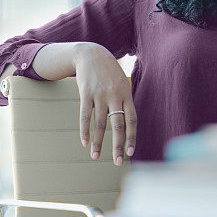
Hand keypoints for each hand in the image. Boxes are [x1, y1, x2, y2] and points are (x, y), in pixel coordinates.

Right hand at [73, 43, 136, 165]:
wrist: (92, 54)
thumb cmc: (109, 73)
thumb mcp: (122, 84)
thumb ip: (124, 102)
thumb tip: (126, 125)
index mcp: (127, 95)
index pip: (132, 120)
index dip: (132, 137)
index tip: (130, 152)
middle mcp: (115, 96)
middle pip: (118, 125)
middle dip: (118, 145)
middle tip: (117, 162)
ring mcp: (100, 95)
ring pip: (100, 124)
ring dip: (98, 142)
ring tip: (96, 157)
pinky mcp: (86, 93)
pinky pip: (85, 116)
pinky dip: (84, 130)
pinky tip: (84, 142)